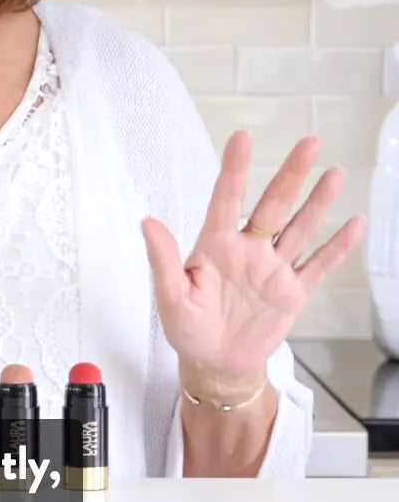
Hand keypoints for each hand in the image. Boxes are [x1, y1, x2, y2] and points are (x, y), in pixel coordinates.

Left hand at [142, 131, 365, 394]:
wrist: (215, 363)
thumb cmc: (188, 327)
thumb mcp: (170, 297)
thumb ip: (163, 261)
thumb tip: (147, 222)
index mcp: (214, 245)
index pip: (226, 199)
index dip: (235, 169)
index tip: (242, 137)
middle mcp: (247, 249)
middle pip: (273, 206)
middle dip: (291, 174)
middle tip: (310, 142)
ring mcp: (273, 268)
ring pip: (300, 228)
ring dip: (318, 202)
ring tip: (335, 173)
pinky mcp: (293, 292)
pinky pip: (318, 264)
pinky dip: (338, 246)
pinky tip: (354, 223)